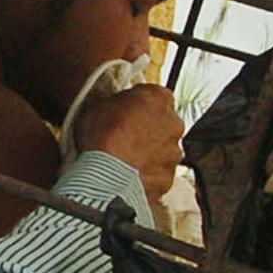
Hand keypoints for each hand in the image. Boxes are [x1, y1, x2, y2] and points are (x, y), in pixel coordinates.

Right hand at [74, 84, 182, 201]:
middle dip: (147, 129)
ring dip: (148, 152)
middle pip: (163, 123)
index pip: (154, 95)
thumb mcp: (99, 105)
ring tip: (123, 159)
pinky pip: (158, 174)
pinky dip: (146, 174)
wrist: (107, 174)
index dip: (138, 104)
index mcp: (159, 98)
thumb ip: (116, 102)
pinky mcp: (168, 177)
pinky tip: (127, 174)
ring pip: (163, 150)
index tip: (127, 111)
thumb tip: (114, 105)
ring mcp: (173, 152)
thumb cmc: (103, 137)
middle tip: (124, 136)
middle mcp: (173, 124)